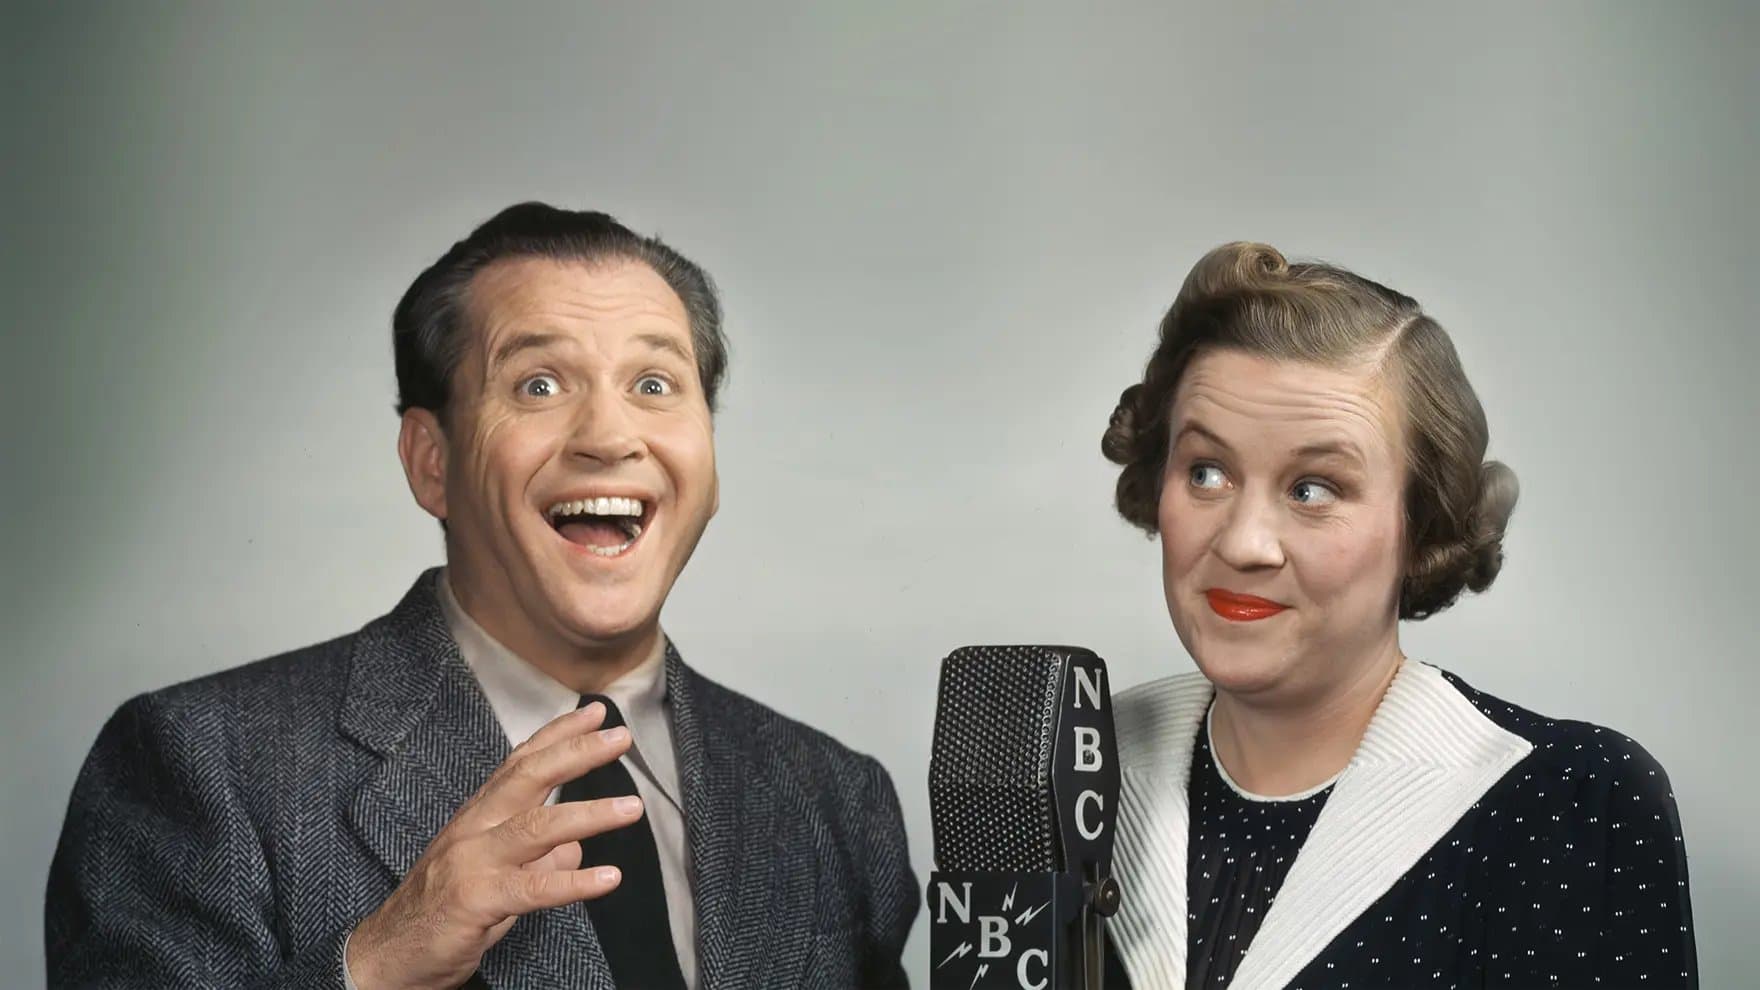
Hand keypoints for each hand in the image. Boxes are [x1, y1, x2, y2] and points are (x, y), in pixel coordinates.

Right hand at [345, 701, 643, 989]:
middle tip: (620, 737)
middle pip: (529, 778)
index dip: (558, 735)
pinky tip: (609, 878)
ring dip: (589, 815)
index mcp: (478, 815)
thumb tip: (577, 848)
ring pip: (536, 828)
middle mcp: (475, 829)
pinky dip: (573, 883)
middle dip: (577, 753)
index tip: (595, 712)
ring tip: (632, 808)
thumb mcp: (493, 874)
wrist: (387, 956)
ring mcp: (473, 862)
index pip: (521, 763)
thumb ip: (534, 856)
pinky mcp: (476, 901)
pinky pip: (533, 889)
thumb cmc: (441, 911)